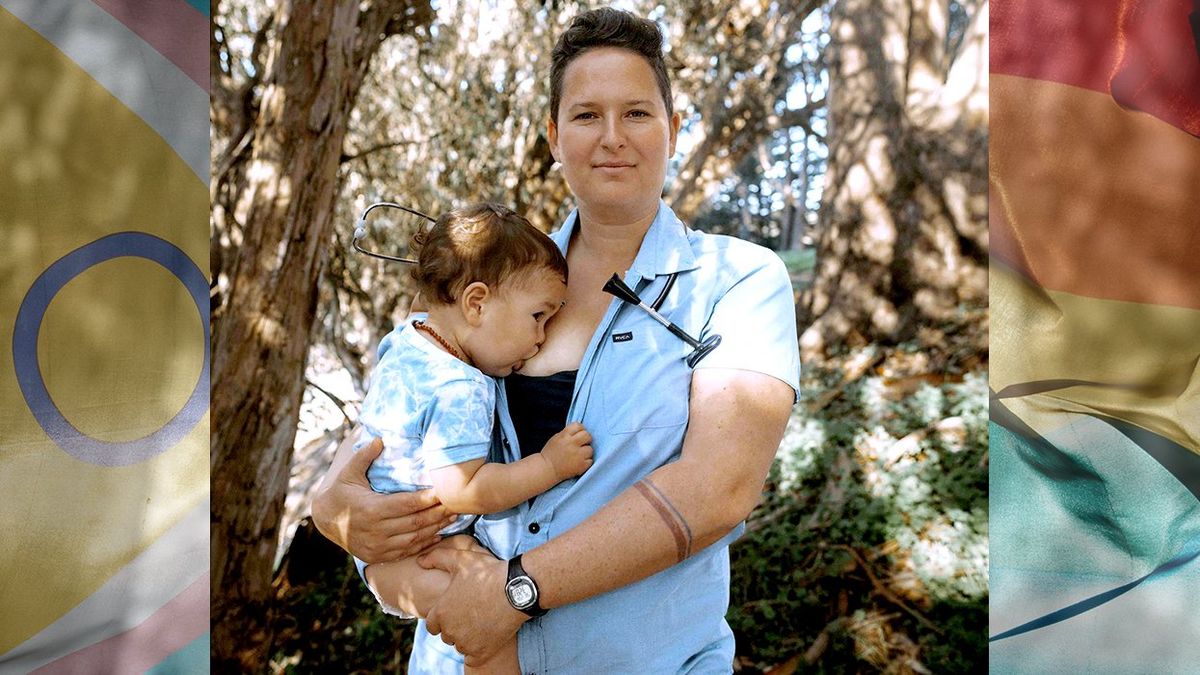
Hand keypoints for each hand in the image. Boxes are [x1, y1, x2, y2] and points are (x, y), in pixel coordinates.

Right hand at [311, 434, 458, 562]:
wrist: (325, 521)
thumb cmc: (341, 492)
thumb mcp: (349, 473)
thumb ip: (364, 456)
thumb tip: (380, 439)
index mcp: (371, 509)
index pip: (406, 504)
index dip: (427, 499)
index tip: (444, 491)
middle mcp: (376, 530)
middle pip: (415, 522)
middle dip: (438, 513)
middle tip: (456, 503)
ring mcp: (377, 546)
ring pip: (414, 538)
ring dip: (435, 528)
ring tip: (452, 516)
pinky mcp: (378, 556)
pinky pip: (407, 551)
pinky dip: (424, 543)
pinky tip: (438, 533)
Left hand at [418, 547, 527, 664]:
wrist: (517, 589)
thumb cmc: (488, 573)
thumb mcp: (461, 559)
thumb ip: (437, 558)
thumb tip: (420, 561)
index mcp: (441, 612)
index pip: (432, 625)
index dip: (443, 618)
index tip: (456, 610)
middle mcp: (450, 631)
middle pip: (447, 636)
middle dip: (456, 627)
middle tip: (471, 613)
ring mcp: (466, 643)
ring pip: (461, 646)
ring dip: (468, 638)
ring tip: (482, 622)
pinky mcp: (482, 652)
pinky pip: (473, 659)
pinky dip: (478, 651)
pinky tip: (487, 636)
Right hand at [540, 422, 592, 479]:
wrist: (547, 469)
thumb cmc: (551, 454)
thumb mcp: (556, 438)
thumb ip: (568, 433)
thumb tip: (580, 431)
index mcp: (564, 436)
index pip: (578, 426)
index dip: (580, 429)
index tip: (579, 434)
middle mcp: (571, 444)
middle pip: (587, 435)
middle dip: (586, 439)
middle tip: (581, 444)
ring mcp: (577, 455)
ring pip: (590, 449)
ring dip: (586, 452)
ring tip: (579, 455)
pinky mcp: (581, 465)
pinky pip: (590, 460)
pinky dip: (586, 462)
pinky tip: (579, 463)